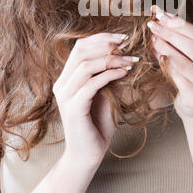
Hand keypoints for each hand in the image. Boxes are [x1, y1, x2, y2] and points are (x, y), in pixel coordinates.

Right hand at [53, 33, 138, 167]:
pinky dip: (109, 75)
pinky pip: (91, 85)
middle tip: (127, 45)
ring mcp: (65, 96)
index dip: (100, 38)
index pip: (79, 47)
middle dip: (106, 45)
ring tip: (131, 60)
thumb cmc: (98, 123)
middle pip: (80, 51)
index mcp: (66, 77)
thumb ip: (107, 74)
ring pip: (85, 66)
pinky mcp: (73, 108)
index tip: (122, 38)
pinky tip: (124, 73)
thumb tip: (125, 53)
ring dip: (111, 60)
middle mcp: (62, 84)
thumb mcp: (104, 93)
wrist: (88, 154)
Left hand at [147, 6, 192, 122]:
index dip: (182, 24)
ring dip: (164, 47)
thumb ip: (189, 38)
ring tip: (153, 37)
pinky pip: (176, 76)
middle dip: (170, 34)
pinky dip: (164, 63)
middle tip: (153, 24)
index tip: (163, 14)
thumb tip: (163, 17)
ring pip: (182, 62)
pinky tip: (157, 54)